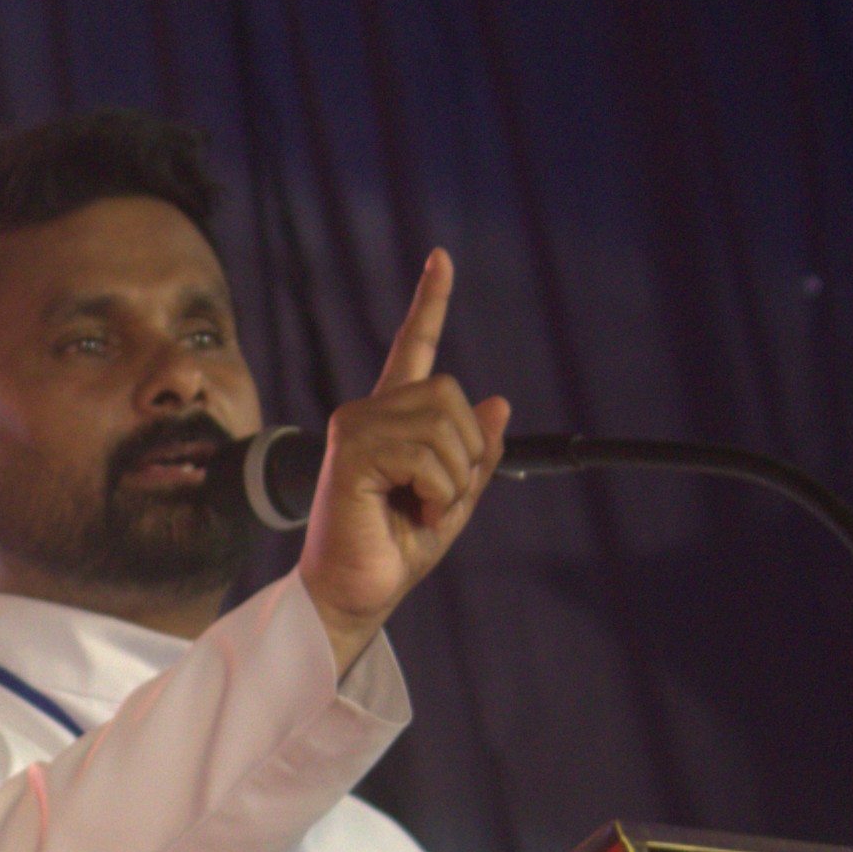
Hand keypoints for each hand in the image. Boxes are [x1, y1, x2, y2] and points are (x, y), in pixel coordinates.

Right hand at [296, 248, 507, 671]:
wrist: (357, 593)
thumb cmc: (396, 550)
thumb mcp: (455, 500)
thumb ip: (477, 455)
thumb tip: (500, 402)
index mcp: (394, 420)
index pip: (415, 349)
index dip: (430, 302)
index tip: (442, 258)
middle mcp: (369, 412)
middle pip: (453, 394)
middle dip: (465, 454)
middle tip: (436, 499)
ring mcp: (357, 425)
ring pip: (444, 423)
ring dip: (451, 479)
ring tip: (420, 509)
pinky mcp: (353, 448)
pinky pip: (426, 452)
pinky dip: (436, 490)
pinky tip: (407, 510)